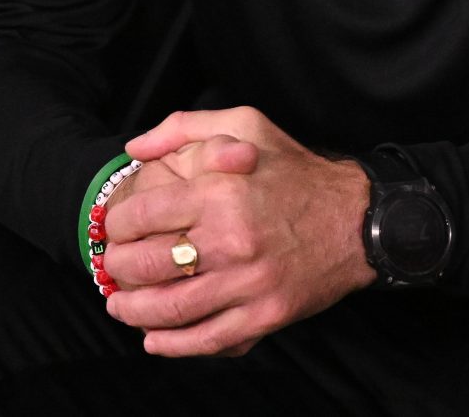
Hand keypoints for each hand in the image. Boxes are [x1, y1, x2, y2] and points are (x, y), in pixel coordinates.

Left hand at [99, 107, 374, 357]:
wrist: (357, 218)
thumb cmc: (296, 170)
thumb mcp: (245, 124)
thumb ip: (183, 128)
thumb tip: (134, 148)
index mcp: (221, 191)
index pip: (143, 215)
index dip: (117, 225)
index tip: (113, 229)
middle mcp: (232, 239)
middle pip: (148, 265)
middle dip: (118, 270)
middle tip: (111, 268)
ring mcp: (249, 283)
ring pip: (171, 309)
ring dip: (134, 312)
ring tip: (120, 306)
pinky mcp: (266, 315)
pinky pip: (208, 339)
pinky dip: (174, 345)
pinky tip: (153, 339)